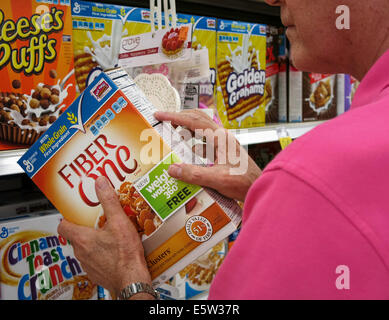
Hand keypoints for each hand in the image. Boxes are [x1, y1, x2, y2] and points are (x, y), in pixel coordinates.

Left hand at [57, 176, 153, 299]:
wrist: (131, 280)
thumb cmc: (125, 254)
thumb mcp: (119, 221)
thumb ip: (109, 201)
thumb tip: (100, 183)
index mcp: (83, 238)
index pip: (63, 226)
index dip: (68, 218)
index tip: (77, 213)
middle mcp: (81, 252)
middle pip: (77, 236)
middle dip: (87, 227)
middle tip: (99, 219)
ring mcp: (88, 264)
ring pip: (86, 249)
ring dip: (95, 241)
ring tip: (111, 234)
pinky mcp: (97, 273)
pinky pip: (96, 260)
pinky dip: (102, 254)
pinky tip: (116, 250)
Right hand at [155, 110, 261, 201]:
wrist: (258, 187)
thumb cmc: (243, 182)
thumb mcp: (216, 179)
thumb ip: (193, 174)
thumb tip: (171, 169)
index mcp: (220, 138)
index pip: (194, 121)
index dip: (174, 116)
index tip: (159, 115)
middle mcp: (222, 137)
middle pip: (198, 119)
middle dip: (180, 117)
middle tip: (164, 120)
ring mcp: (224, 144)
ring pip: (202, 129)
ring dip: (187, 129)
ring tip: (173, 133)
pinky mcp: (224, 153)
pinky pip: (206, 143)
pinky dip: (194, 144)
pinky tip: (189, 152)